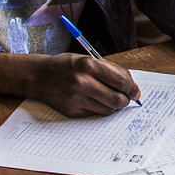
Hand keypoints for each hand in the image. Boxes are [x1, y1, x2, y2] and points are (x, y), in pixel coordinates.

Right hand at [24, 53, 139, 116]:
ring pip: (107, 109)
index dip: (132, 88)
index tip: (135, 92)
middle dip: (125, 100)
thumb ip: (110, 70)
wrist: (39, 77)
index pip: (121, 81)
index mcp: (89, 66)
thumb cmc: (66, 66)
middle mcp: (83, 82)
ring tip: (111, 99)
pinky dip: (100, 109)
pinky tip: (95, 101)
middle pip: (116, 99)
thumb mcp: (87, 60)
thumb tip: (131, 84)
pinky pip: (95, 114)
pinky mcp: (72, 111)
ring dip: (113, 106)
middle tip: (127, 99)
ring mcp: (76, 98)